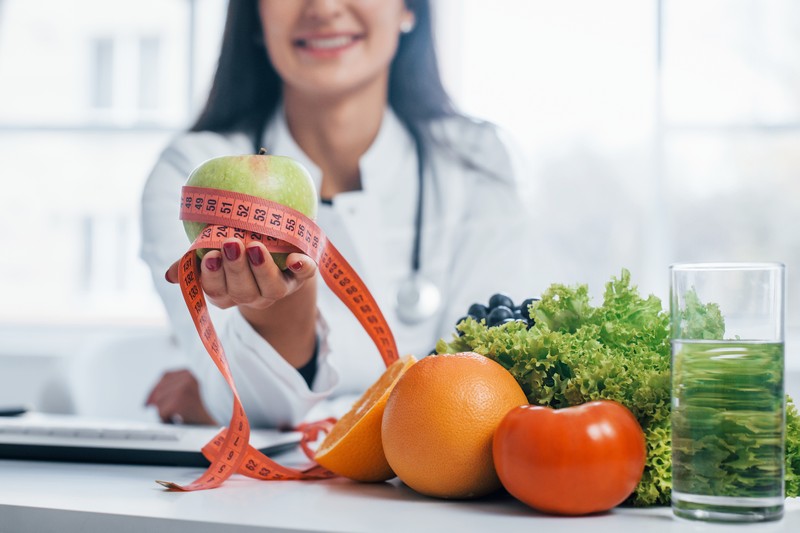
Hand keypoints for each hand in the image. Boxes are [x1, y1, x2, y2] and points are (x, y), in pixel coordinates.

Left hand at [145, 369, 216, 424]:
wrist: (223, 423)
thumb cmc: (209, 411)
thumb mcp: (195, 393)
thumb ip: (178, 387)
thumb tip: (154, 396)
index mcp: (192, 372)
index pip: (165, 376)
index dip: (155, 389)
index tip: (148, 401)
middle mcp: (187, 377)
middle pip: (159, 390)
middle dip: (155, 403)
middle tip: (158, 412)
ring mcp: (183, 388)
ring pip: (159, 402)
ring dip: (165, 413)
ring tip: (177, 418)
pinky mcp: (179, 401)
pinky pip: (162, 412)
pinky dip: (167, 420)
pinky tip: (178, 421)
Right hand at [165, 239, 316, 311]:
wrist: (276, 250)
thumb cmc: (235, 250)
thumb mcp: (213, 254)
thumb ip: (192, 262)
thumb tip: (169, 276)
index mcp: (228, 292)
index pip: (216, 290)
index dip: (213, 276)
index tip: (210, 256)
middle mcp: (253, 295)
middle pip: (243, 291)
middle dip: (236, 268)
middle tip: (231, 243)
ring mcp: (278, 288)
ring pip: (271, 288)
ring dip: (263, 269)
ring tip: (256, 246)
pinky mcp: (301, 276)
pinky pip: (304, 275)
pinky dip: (302, 268)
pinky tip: (297, 259)